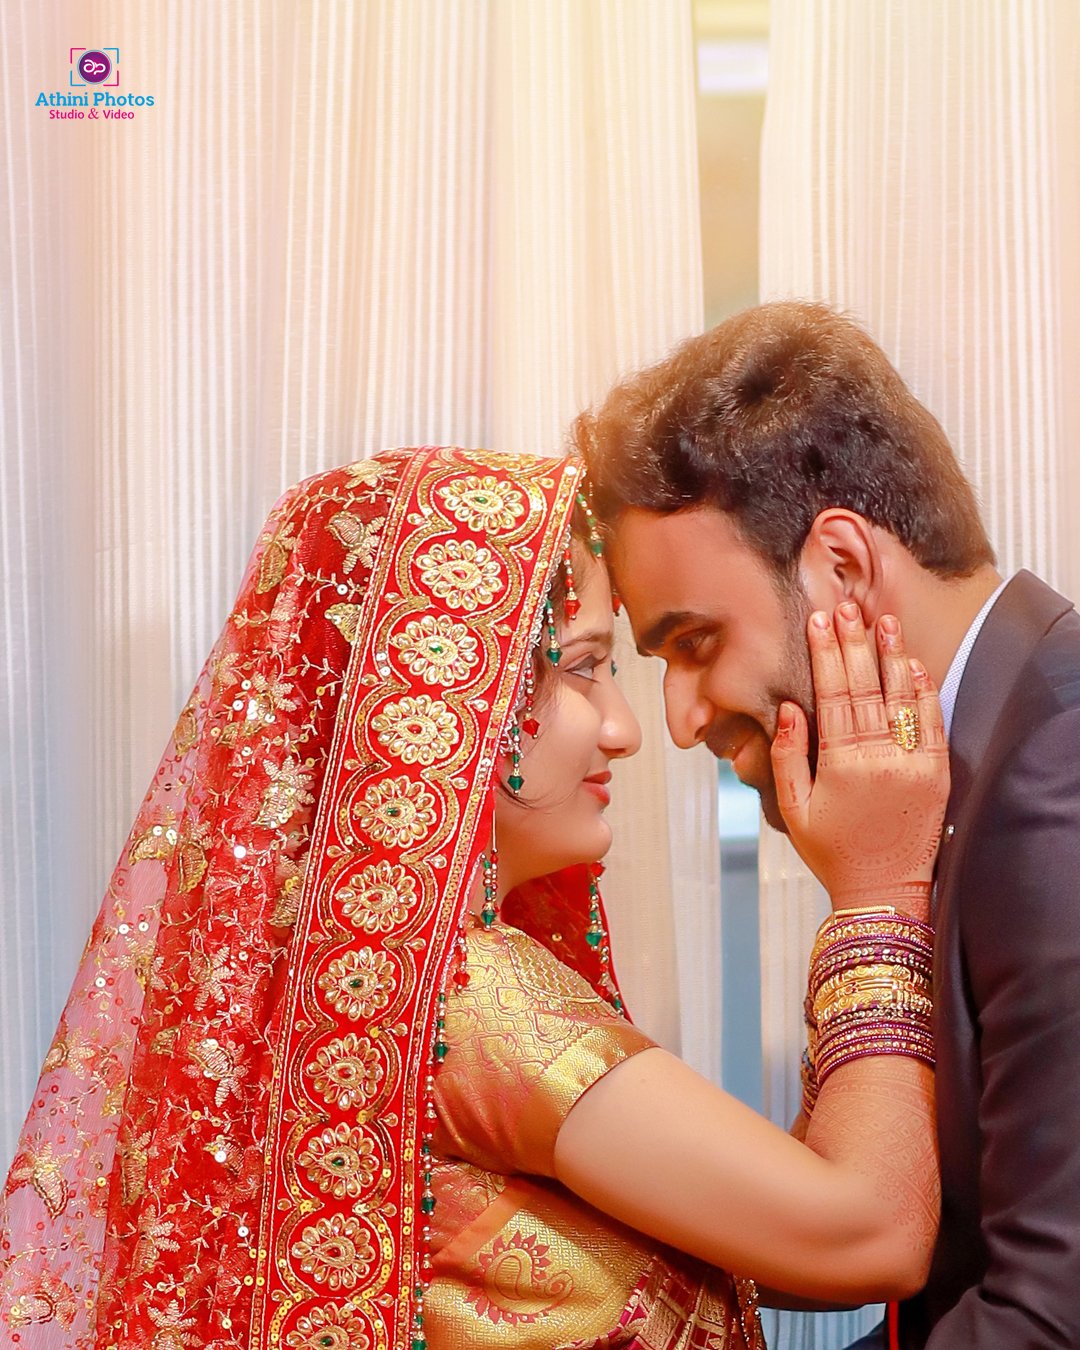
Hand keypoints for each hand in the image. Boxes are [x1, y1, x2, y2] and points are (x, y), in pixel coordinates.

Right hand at [770, 603, 948, 915]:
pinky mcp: (936, 775)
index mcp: (841, 766)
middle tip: (848, 607)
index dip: (826, 655)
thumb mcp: (794, 808)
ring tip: (884, 620)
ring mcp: (912, 766)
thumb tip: (788, 708)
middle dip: (855, 643)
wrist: (883, 893)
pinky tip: (914, 665)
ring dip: (892, 656)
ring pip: (901, 699)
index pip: (833, 695)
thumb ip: (788, 756)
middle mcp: (879, 760)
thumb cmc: (832, 853)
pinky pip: (931, 724)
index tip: (819, 621)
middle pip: (866, 688)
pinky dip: (923, 693)